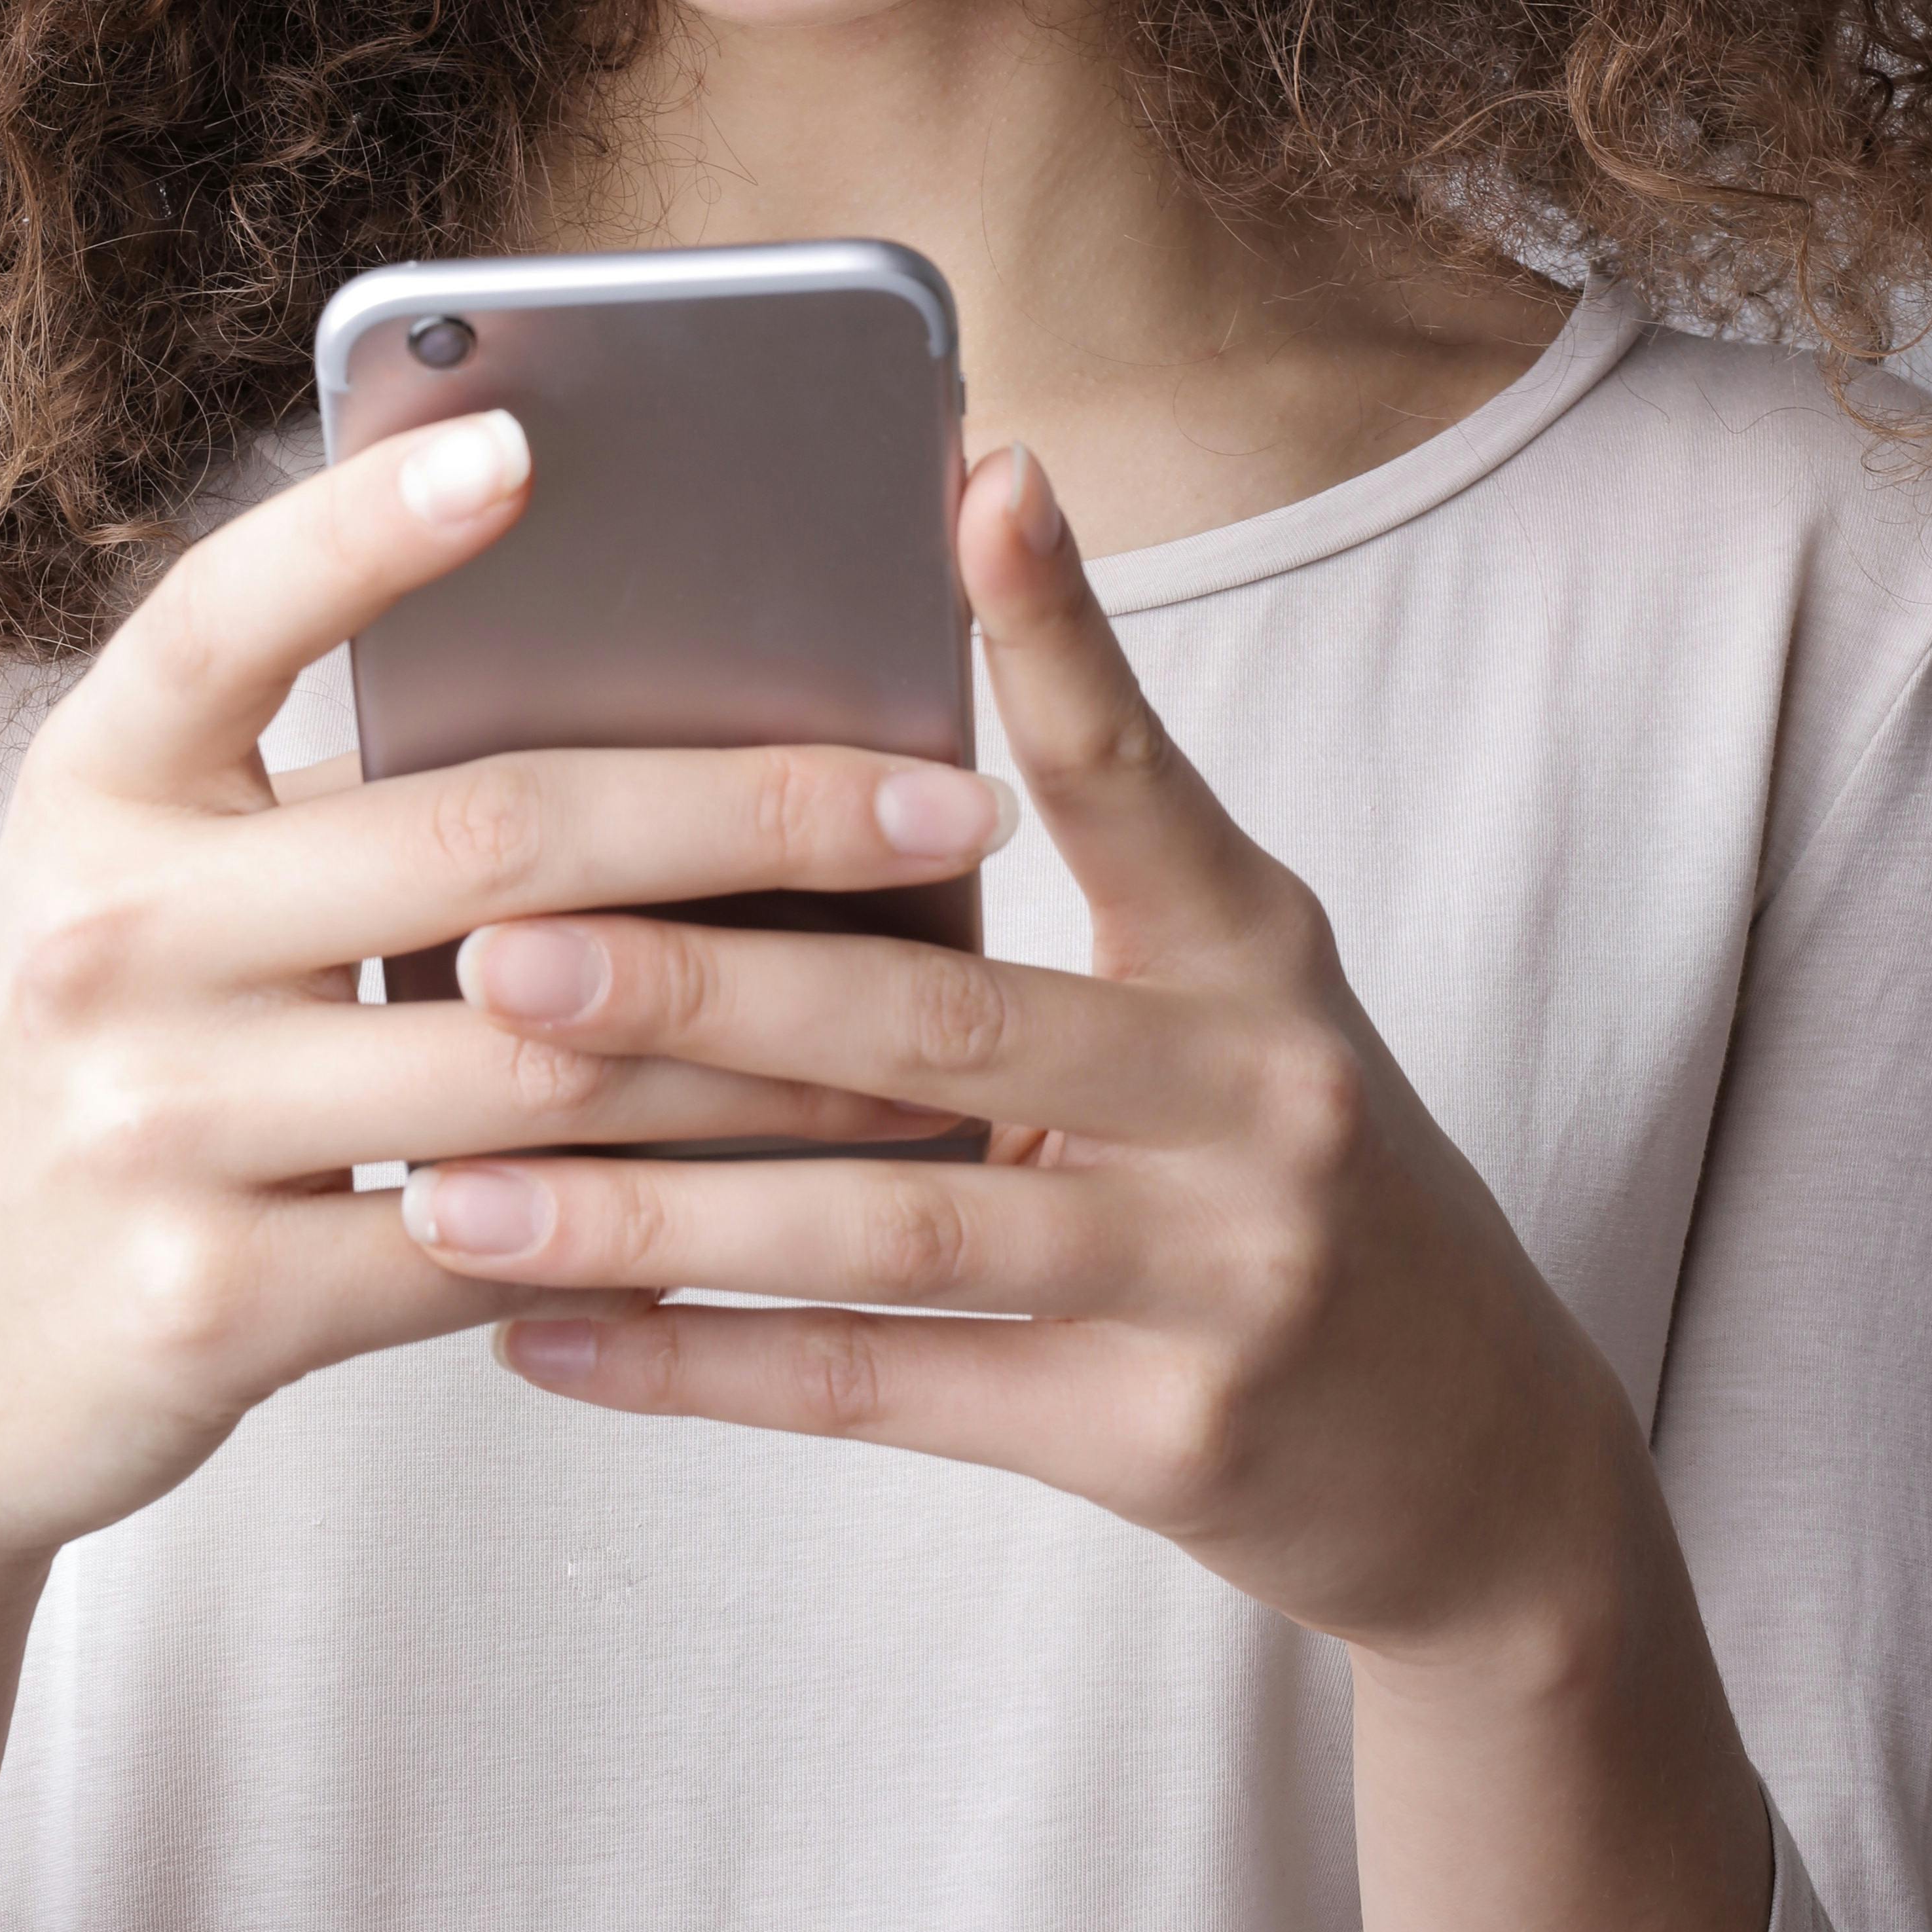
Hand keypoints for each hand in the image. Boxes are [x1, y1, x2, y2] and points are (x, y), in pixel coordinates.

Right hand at [0, 409, 1007, 1588]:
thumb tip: (644, 696)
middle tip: (943, 799)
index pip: (230, 614)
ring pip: (539, 1066)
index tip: (526, 442)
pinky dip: (663, 1221)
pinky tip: (795, 1192)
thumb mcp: (151, 887)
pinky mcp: (211, 1306)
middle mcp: (108, 937)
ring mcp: (154, 1128)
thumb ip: (327, 801)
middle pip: (488, 842)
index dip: (369, 527)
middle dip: (751, 817)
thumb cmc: (110, 1062)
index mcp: (96, 787)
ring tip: (932, 1016)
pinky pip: (500, 1248)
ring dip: (767, 1047)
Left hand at [394, 439, 1639, 1661]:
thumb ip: (1078, 886)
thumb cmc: (1282, 1168)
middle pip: (940, 1024)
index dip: (1057, 626)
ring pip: (883, 1231)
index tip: (974, 478)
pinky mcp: (1158, 1440)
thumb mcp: (1231, 997)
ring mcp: (1214, 1276)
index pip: (1133, 768)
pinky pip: (887, 1394)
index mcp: (1254, 948)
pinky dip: (701, 1366)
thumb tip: (817, 758)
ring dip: (650, 1211)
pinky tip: (543, 1340)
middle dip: (702, 985)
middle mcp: (1253, 1093)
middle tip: (501, 945)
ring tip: (455, 1188)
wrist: (1475, 1453)